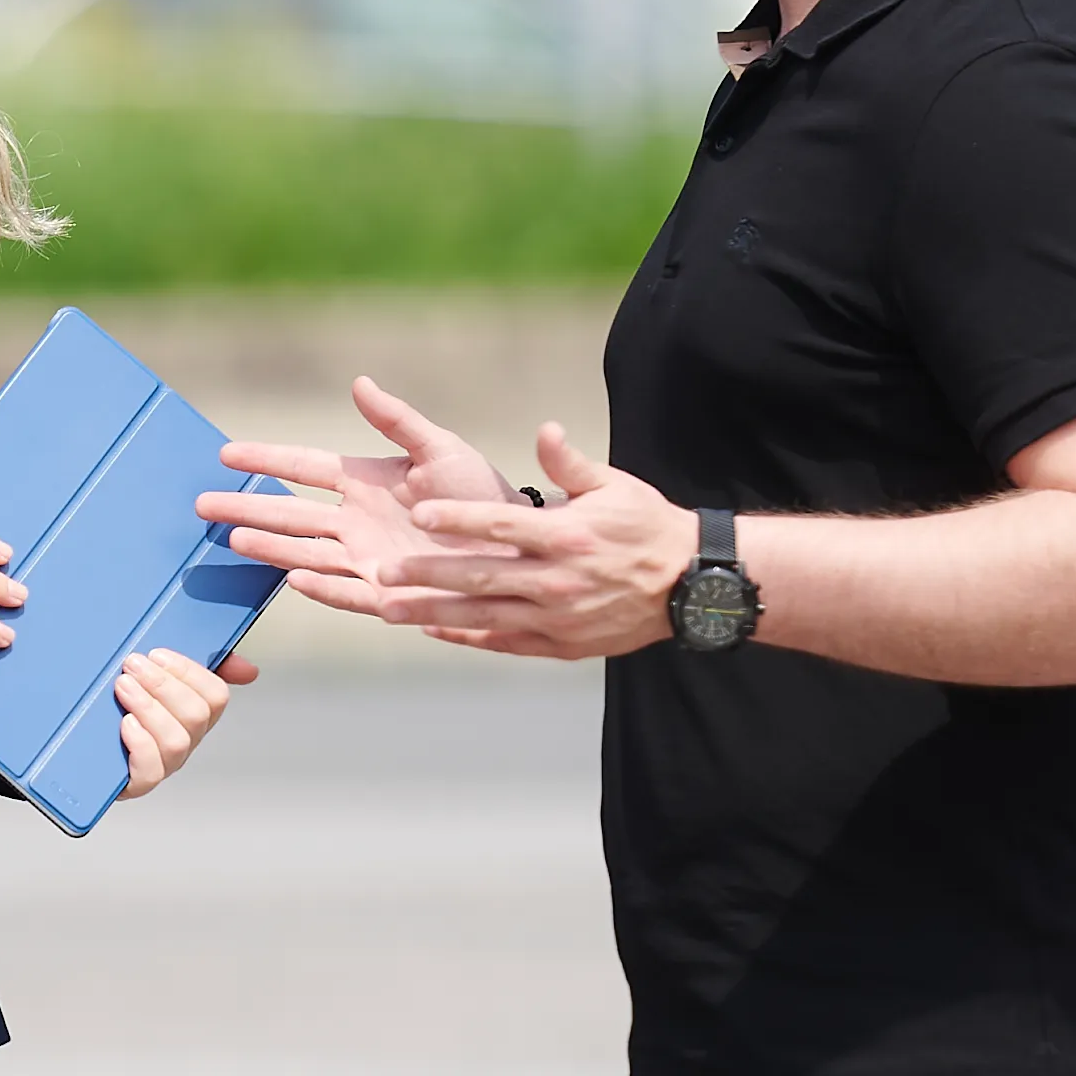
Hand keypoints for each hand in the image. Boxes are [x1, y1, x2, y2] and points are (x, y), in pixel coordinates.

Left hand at [114, 647, 258, 799]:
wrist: (77, 740)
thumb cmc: (117, 704)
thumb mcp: (155, 675)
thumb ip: (196, 665)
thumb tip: (248, 670)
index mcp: (193, 714)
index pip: (216, 695)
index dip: (190, 672)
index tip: (158, 654)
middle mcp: (184, 740)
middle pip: (196, 716)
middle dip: (162, 685)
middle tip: (132, 665)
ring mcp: (163, 764)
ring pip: (176, 741)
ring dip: (149, 708)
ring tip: (122, 688)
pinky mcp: (137, 783)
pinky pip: (150, 772)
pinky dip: (140, 744)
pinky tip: (124, 724)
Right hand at [197, 377, 520, 617]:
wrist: (517, 545)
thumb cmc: (480, 494)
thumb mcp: (440, 449)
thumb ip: (397, 421)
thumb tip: (359, 383)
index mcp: (364, 481)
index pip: (303, 466)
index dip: (265, 458)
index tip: (225, 453)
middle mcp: (355, 521)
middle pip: (289, 513)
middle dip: (245, 506)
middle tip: (200, 503)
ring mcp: (366, 557)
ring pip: (304, 551)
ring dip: (270, 545)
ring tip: (232, 536)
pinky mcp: (386, 591)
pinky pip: (345, 590)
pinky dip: (321, 585)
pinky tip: (291, 577)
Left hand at [367, 426, 698, 661]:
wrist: (691, 585)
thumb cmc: (647, 526)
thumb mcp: (615, 486)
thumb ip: (570, 463)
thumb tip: (545, 430)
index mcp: (568, 535)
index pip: (502, 525)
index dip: (459, 518)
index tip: (419, 511)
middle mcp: (558, 580)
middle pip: (481, 577)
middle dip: (428, 575)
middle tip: (383, 573)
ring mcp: (558, 617)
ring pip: (484, 615)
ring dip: (433, 614)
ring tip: (388, 609)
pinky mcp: (562, 644)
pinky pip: (506, 641)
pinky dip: (469, 637)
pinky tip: (434, 630)